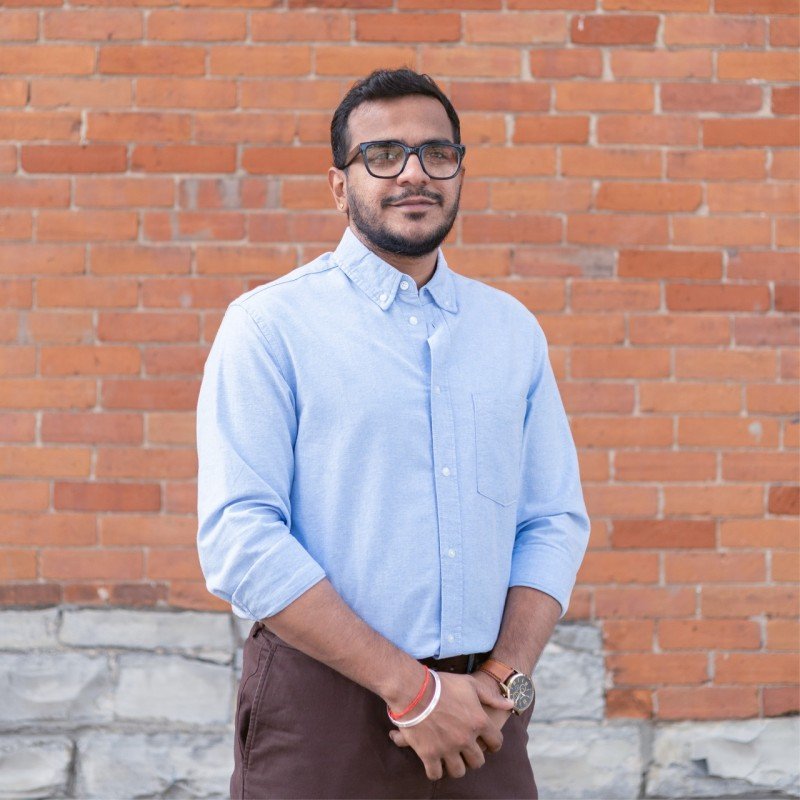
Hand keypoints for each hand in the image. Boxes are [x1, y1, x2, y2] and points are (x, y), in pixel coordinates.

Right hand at [387, 671, 513, 780]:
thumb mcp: (470, 685)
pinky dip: (435, 771)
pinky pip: (436, 774)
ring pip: (458, 771)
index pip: (496, 742)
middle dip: (473, 757)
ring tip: (450, 758)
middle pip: (477, 761)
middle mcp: (466, 739)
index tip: (487, 744)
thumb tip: (511, 704)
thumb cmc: (443, 684)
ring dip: (455, 766)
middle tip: (465, 751)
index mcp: (479, 721)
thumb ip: (491, 697)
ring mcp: (447, 748)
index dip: (493, 744)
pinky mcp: (429, 754)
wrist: (413, 688)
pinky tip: (434, 763)